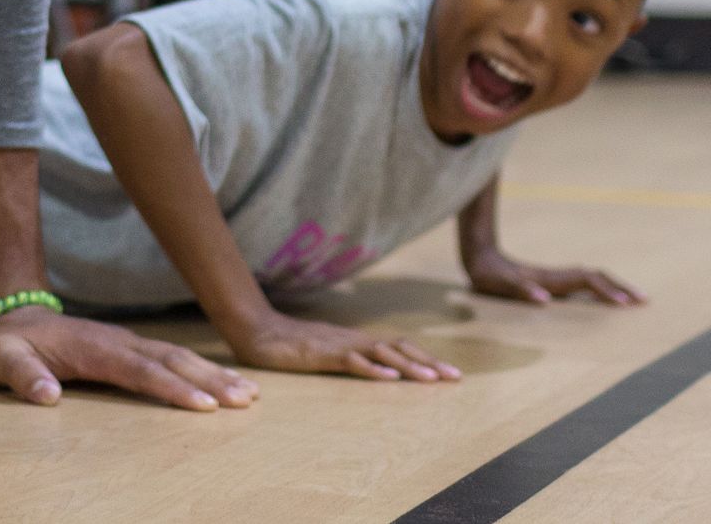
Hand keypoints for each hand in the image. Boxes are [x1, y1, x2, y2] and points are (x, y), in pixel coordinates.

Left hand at [0, 306, 256, 410]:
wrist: (10, 317)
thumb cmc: (4, 346)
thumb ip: (21, 376)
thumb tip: (48, 395)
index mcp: (91, 348)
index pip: (138, 369)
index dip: (170, 387)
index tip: (202, 406)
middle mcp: (117, 342)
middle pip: (170, 360)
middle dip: (208, 380)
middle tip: (245, 399)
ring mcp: (126, 343)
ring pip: (177, 356)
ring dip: (213, 374)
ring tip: (250, 393)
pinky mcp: (130, 348)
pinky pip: (172, 358)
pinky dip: (202, 370)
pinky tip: (227, 382)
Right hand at [224, 310, 458, 383]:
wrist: (256, 329)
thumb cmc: (289, 345)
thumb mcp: (326, 353)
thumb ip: (350, 359)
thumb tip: (377, 370)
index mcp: (356, 340)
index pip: (399, 346)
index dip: (425, 358)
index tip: (449, 374)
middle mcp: (354, 339)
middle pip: (399, 347)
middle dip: (428, 362)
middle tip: (454, 378)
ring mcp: (338, 345)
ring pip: (381, 352)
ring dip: (407, 366)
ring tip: (431, 380)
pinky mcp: (321, 354)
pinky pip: (350, 360)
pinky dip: (371, 368)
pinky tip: (388, 377)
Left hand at [466, 250, 643, 305]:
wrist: (479, 258)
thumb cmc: (488, 275)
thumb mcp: (499, 285)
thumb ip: (520, 290)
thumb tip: (544, 299)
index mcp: (551, 279)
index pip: (587, 282)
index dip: (606, 291)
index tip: (625, 303)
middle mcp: (558, 276)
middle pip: (597, 277)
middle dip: (620, 288)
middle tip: (644, 300)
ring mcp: (557, 277)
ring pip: (593, 279)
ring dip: (614, 287)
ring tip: (635, 298)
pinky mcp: (553, 280)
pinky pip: (585, 283)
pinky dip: (601, 288)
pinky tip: (606, 297)